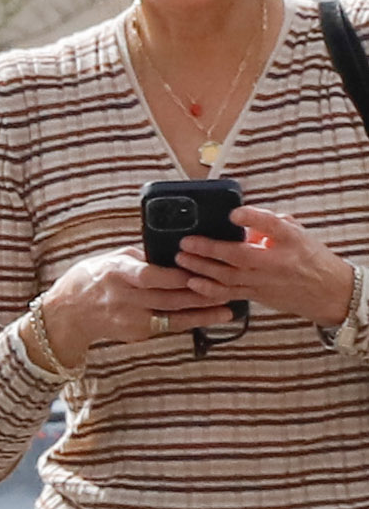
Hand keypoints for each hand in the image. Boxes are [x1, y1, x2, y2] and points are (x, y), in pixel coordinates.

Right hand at [35, 249, 237, 368]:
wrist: (67, 315)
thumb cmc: (91, 280)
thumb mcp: (111, 260)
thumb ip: (140, 257)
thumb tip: (172, 250)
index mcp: (117, 273)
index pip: (149, 276)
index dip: (175, 276)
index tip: (198, 270)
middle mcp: (124, 298)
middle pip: (168, 298)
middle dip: (200, 294)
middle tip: (228, 286)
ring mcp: (130, 319)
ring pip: (173, 317)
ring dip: (202, 311)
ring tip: (227, 306)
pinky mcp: (135, 334)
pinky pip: (167, 326)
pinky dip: (189, 321)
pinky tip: (209, 316)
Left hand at [167, 202, 354, 327]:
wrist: (327, 292)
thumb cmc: (311, 259)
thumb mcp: (297, 233)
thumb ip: (270, 224)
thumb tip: (242, 219)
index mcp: (290, 241)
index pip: (272, 226)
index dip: (253, 219)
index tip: (234, 213)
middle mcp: (276, 262)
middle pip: (239, 255)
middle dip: (209, 249)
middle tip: (186, 242)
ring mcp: (264, 282)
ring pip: (228, 277)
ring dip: (202, 268)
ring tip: (182, 258)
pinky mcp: (256, 295)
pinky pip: (229, 294)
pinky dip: (209, 290)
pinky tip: (193, 283)